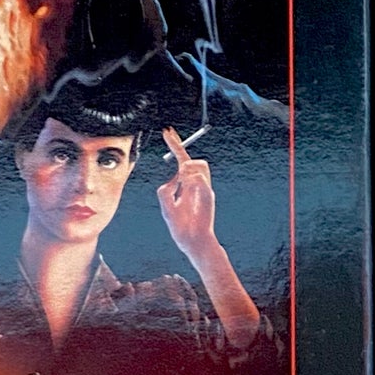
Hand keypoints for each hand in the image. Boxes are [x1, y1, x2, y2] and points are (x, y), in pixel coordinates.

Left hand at [157, 126, 217, 258]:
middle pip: (190, 159)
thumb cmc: (180, 226)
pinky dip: (190, 180)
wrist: (192, 241)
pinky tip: (186, 188)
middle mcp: (195, 185)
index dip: (175, 146)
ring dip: (186, 167)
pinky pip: (198, 178)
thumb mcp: (166, 205)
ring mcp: (203, 189)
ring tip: (181, 179)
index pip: (181, 162)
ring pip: (198, 165)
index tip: (168, 133)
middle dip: (177, 146)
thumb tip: (175, 175)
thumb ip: (167, 189)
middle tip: (167, 133)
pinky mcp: (208, 194)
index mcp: (185, 186)